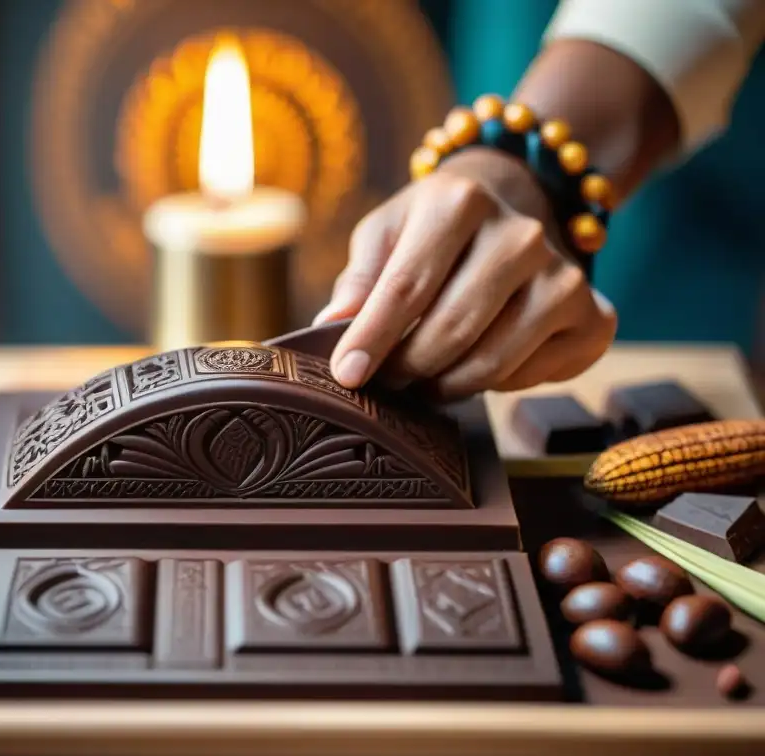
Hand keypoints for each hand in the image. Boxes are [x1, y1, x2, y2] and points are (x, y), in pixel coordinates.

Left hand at [314, 147, 616, 399]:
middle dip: (407, 368)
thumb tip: (330, 325)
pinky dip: (495, 385)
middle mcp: (521, 234)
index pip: (406, 287)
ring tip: (425, 378)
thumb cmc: (433, 230)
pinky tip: (478, 363)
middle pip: (450, 331)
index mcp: (461, 201)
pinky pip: (530, 377)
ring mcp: (565, 275)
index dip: (372, 339)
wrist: (515, 207)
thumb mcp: (387, 234)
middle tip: (387, 380)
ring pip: (491, 362)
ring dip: (446, 384)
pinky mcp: (593, 316)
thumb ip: (359, 278)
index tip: (346, 375)